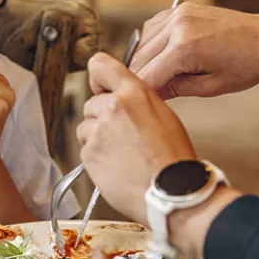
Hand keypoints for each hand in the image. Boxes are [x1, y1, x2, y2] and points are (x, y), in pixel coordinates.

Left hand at [76, 52, 196, 225]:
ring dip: (97, 139)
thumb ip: (136, 101)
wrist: (171, 193)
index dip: (98, 78)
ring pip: (86, 128)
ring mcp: (98, 131)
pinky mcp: (89, 153)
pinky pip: (85, 150)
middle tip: (124, 137)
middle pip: (91, 104)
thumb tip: (120, 97)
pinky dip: (96, 158)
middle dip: (102, 118)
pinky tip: (117, 166)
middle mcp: (113, 107)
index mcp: (134, 94)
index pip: (100, 65)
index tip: (100, 87)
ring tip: (123, 154)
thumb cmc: (173, 159)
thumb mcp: (163, 115)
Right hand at [129, 2, 258, 99]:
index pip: (147, 76)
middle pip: (140, 58)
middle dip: (141, 77)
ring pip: (142, 43)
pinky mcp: (180, 8)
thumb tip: (150, 94)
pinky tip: (163, 55)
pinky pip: (152, 28)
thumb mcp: (211, 87)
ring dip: (144, 60)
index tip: (140, 103)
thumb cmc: (247, 65)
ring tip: (159, 75)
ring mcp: (177, 13)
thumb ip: (175, 89)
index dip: (142, 92)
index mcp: (184, 48)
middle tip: (147, 93)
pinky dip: (151, 43)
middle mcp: (177, 26)